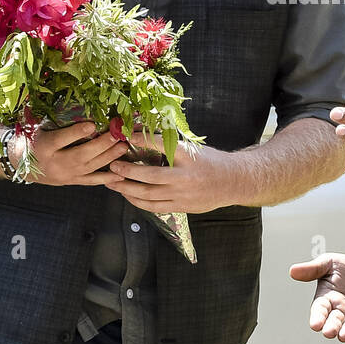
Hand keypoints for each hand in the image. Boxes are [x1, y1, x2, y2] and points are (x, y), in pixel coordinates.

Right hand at [22, 121, 130, 185]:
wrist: (20, 165)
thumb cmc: (31, 140)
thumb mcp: (37, 127)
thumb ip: (55, 120)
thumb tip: (79, 102)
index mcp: (43, 146)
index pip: (61, 139)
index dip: (76, 133)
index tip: (92, 124)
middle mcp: (55, 163)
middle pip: (80, 155)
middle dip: (101, 145)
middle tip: (117, 135)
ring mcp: (65, 175)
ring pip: (89, 168)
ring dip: (109, 158)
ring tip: (123, 147)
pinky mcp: (71, 181)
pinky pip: (91, 181)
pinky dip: (107, 179)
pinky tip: (120, 175)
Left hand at [104, 137, 232, 213]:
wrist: (232, 182)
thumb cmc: (210, 162)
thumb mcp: (193, 149)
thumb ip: (170, 147)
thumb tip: (141, 138)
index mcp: (188, 156)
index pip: (160, 145)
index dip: (141, 141)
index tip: (125, 137)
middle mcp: (184, 176)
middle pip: (149, 176)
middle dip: (127, 171)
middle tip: (112, 165)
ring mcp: (182, 194)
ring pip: (148, 194)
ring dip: (127, 188)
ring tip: (113, 182)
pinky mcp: (181, 206)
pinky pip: (154, 207)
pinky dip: (138, 201)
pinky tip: (127, 195)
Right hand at [289, 253, 344, 343]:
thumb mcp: (330, 263)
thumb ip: (313, 269)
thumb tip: (292, 271)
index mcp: (326, 300)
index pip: (319, 311)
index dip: (318, 318)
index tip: (315, 325)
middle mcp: (339, 313)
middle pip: (333, 323)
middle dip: (331, 328)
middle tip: (329, 332)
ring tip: (343, 335)